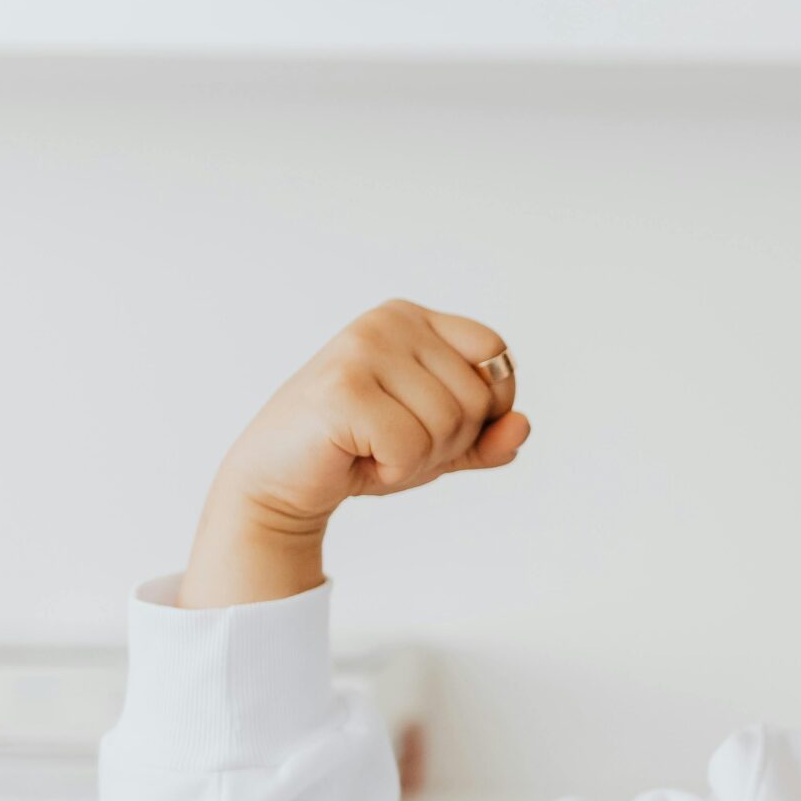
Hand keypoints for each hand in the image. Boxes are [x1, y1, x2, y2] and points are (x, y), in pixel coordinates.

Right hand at [212, 299, 529, 536]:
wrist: (278, 481)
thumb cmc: (359, 452)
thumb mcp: (438, 444)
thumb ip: (487, 437)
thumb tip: (523, 425)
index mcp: (413, 319)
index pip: (495, 351)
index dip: (490, 403)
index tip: (441, 424)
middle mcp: (388, 321)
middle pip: (477, 396)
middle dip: (448, 442)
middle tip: (393, 444)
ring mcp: (363, 349)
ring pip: (449, 423)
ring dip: (418, 459)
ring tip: (372, 449)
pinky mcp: (343, 389)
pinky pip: (412, 446)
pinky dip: (392, 470)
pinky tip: (356, 458)